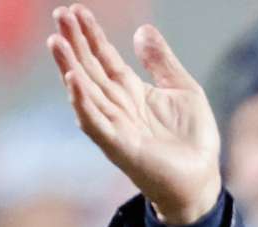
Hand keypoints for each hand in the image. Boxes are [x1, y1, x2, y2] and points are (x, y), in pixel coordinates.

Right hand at [47, 4, 220, 224]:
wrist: (201, 179)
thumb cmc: (193, 139)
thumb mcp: (183, 89)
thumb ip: (162, 62)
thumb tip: (142, 30)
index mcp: (132, 92)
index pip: (105, 57)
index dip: (91, 34)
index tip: (75, 10)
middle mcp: (118, 107)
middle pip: (91, 69)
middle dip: (75, 43)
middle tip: (59, 14)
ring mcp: (115, 126)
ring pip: (86, 92)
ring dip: (70, 67)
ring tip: (56, 41)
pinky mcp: (119, 146)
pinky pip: (95, 123)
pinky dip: (83, 102)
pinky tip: (73, 81)